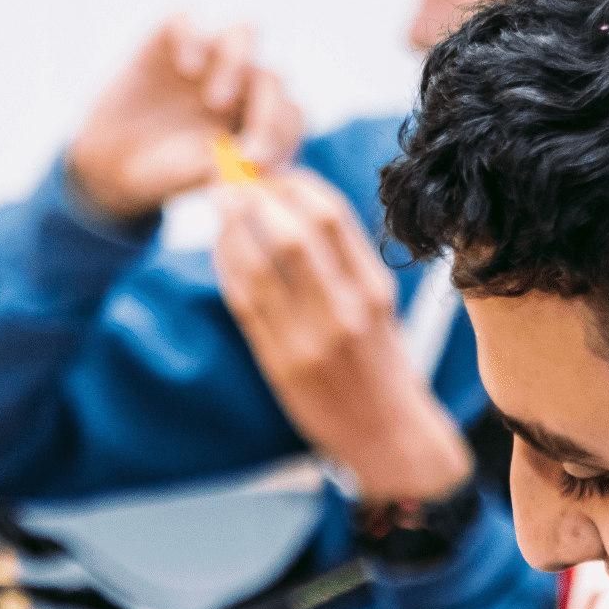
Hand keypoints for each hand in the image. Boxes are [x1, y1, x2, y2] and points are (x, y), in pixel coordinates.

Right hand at [68, 16, 302, 220]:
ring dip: (239, 64)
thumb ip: (234, 167)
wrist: (116, 165)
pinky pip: (189, 16)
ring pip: (245, 32)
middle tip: (248, 151)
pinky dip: (194, 36)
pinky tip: (186, 67)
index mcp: (259, 116)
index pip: (292, 113)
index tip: (263, 164)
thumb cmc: (168, 173)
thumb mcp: (202, 177)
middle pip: (274, 77)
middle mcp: (240, 82)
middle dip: (269, 114)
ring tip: (216, 101)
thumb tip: (257, 163)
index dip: (286, 135)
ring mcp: (207, 56)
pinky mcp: (169, 38)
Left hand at [213, 169, 473, 501]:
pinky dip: (226, 265)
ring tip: (220, 205)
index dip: (293, 182)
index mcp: (373, 289)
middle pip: (292, 229)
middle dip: (255, 195)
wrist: (387, 436)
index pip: (330, 213)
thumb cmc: (380, 366)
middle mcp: (345, 310)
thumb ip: (344, 261)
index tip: (273, 173)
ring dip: (231, 226)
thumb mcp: (378, 307)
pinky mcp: (281, 364)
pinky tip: (221, 249)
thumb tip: (295, 203)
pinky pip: (243, 301)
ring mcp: (311, 339)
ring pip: (259, 263)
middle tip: (234, 179)